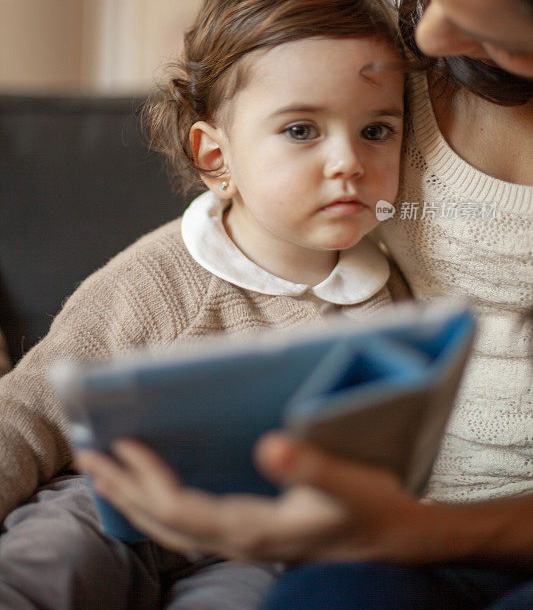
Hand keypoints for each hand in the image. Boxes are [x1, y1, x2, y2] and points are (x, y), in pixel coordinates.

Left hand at [76, 434, 423, 561]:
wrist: (393, 539)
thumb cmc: (370, 507)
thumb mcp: (348, 483)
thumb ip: (310, 466)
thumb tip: (269, 446)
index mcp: (254, 528)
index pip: (181, 507)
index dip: (148, 478)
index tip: (123, 445)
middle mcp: (239, 540)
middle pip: (162, 522)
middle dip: (123, 489)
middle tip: (90, 458)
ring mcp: (241, 542)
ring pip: (170, 529)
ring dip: (135, 500)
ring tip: (107, 475)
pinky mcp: (248, 535)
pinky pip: (188, 528)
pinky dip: (159, 510)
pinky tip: (153, 494)